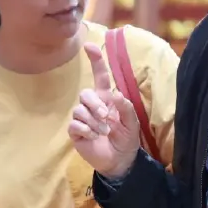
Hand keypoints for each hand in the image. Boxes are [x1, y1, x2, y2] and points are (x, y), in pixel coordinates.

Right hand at [69, 43, 142, 178]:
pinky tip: (92, 137)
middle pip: (85, 93)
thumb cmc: (126, 139)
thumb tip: (116, 94)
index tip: (89, 46)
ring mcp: (82, 118)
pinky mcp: (76, 132)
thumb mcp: (132, 123)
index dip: (95, 61)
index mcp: (107, 99)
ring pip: (79, 109)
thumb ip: (126, 107)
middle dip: (95, 104)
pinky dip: (85, 130)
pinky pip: (75, 124)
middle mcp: (92, 106)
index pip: (100, 76)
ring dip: (93, 121)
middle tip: (106, 118)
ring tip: (103, 132)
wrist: (119, 161)